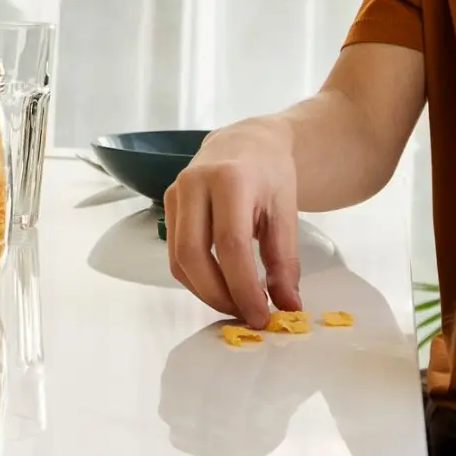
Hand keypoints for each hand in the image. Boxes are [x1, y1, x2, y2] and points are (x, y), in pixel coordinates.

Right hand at [164, 119, 302, 326]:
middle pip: (194, 255)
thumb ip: (285, 260)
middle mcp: (195, 183)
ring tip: (236, 304)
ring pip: (178, 259)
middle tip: (246, 315)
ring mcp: (175, 192)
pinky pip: (174, 253)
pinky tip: (220, 286)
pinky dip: (195, 278)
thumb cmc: (270, 173)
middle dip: (219, 295)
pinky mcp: (167, 204)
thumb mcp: (286, 211)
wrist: (249, 141)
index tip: (261, 314)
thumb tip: (288, 305)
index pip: (230, 244)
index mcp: (231, 178)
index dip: (243, 286)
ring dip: (205, 292)